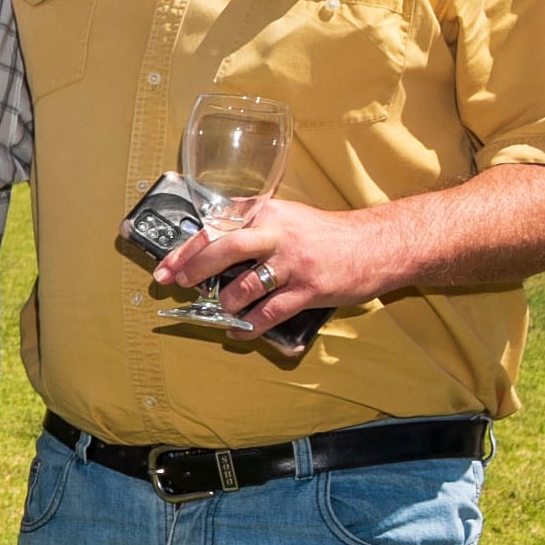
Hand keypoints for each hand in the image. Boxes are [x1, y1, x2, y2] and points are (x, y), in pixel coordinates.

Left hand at [156, 195, 394, 340]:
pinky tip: (239, 331)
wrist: (379, 244)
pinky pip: (268, 313)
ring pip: (244, 286)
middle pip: (224, 248)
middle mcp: (278, 233)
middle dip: (194, 269)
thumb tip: (209, 254)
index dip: (186, 249)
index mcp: (267, 212)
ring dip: (225, 302)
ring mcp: (293, 262)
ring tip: (224, 307)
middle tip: (179, 284)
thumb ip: (253, 231)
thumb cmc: (327, 235)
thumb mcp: (288, 219)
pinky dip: (248, 326)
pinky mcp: (308, 289)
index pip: (217, 226)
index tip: (165, 267)